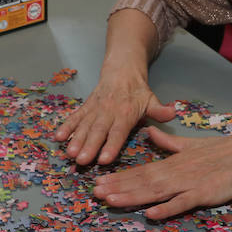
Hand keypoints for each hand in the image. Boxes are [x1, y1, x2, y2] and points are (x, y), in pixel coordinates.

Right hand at [56, 68, 177, 166]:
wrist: (121, 70)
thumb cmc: (137, 91)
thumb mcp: (151, 99)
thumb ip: (159, 110)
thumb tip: (173, 112)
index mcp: (126, 113)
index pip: (118, 132)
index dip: (111, 145)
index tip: (105, 159)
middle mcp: (108, 112)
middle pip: (98, 131)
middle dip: (89, 146)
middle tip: (82, 160)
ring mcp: (95, 109)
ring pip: (84, 126)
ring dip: (76, 139)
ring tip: (70, 153)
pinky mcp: (86, 107)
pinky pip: (75, 117)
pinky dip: (66, 126)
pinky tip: (58, 137)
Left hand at [92, 127, 231, 219]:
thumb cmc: (222, 151)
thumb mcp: (190, 144)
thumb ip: (168, 142)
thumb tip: (150, 132)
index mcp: (172, 162)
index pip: (141, 171)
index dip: (119, 177)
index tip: (100, 182)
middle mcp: (176, 172)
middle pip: (142, 181)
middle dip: (118, 187)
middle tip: (95, 193)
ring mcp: (188, 183)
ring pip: (155, 191)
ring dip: (132, 197)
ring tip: (111, 201)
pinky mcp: (203, 194)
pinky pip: (182, 203)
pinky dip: (166, 208)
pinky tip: (150, 214)